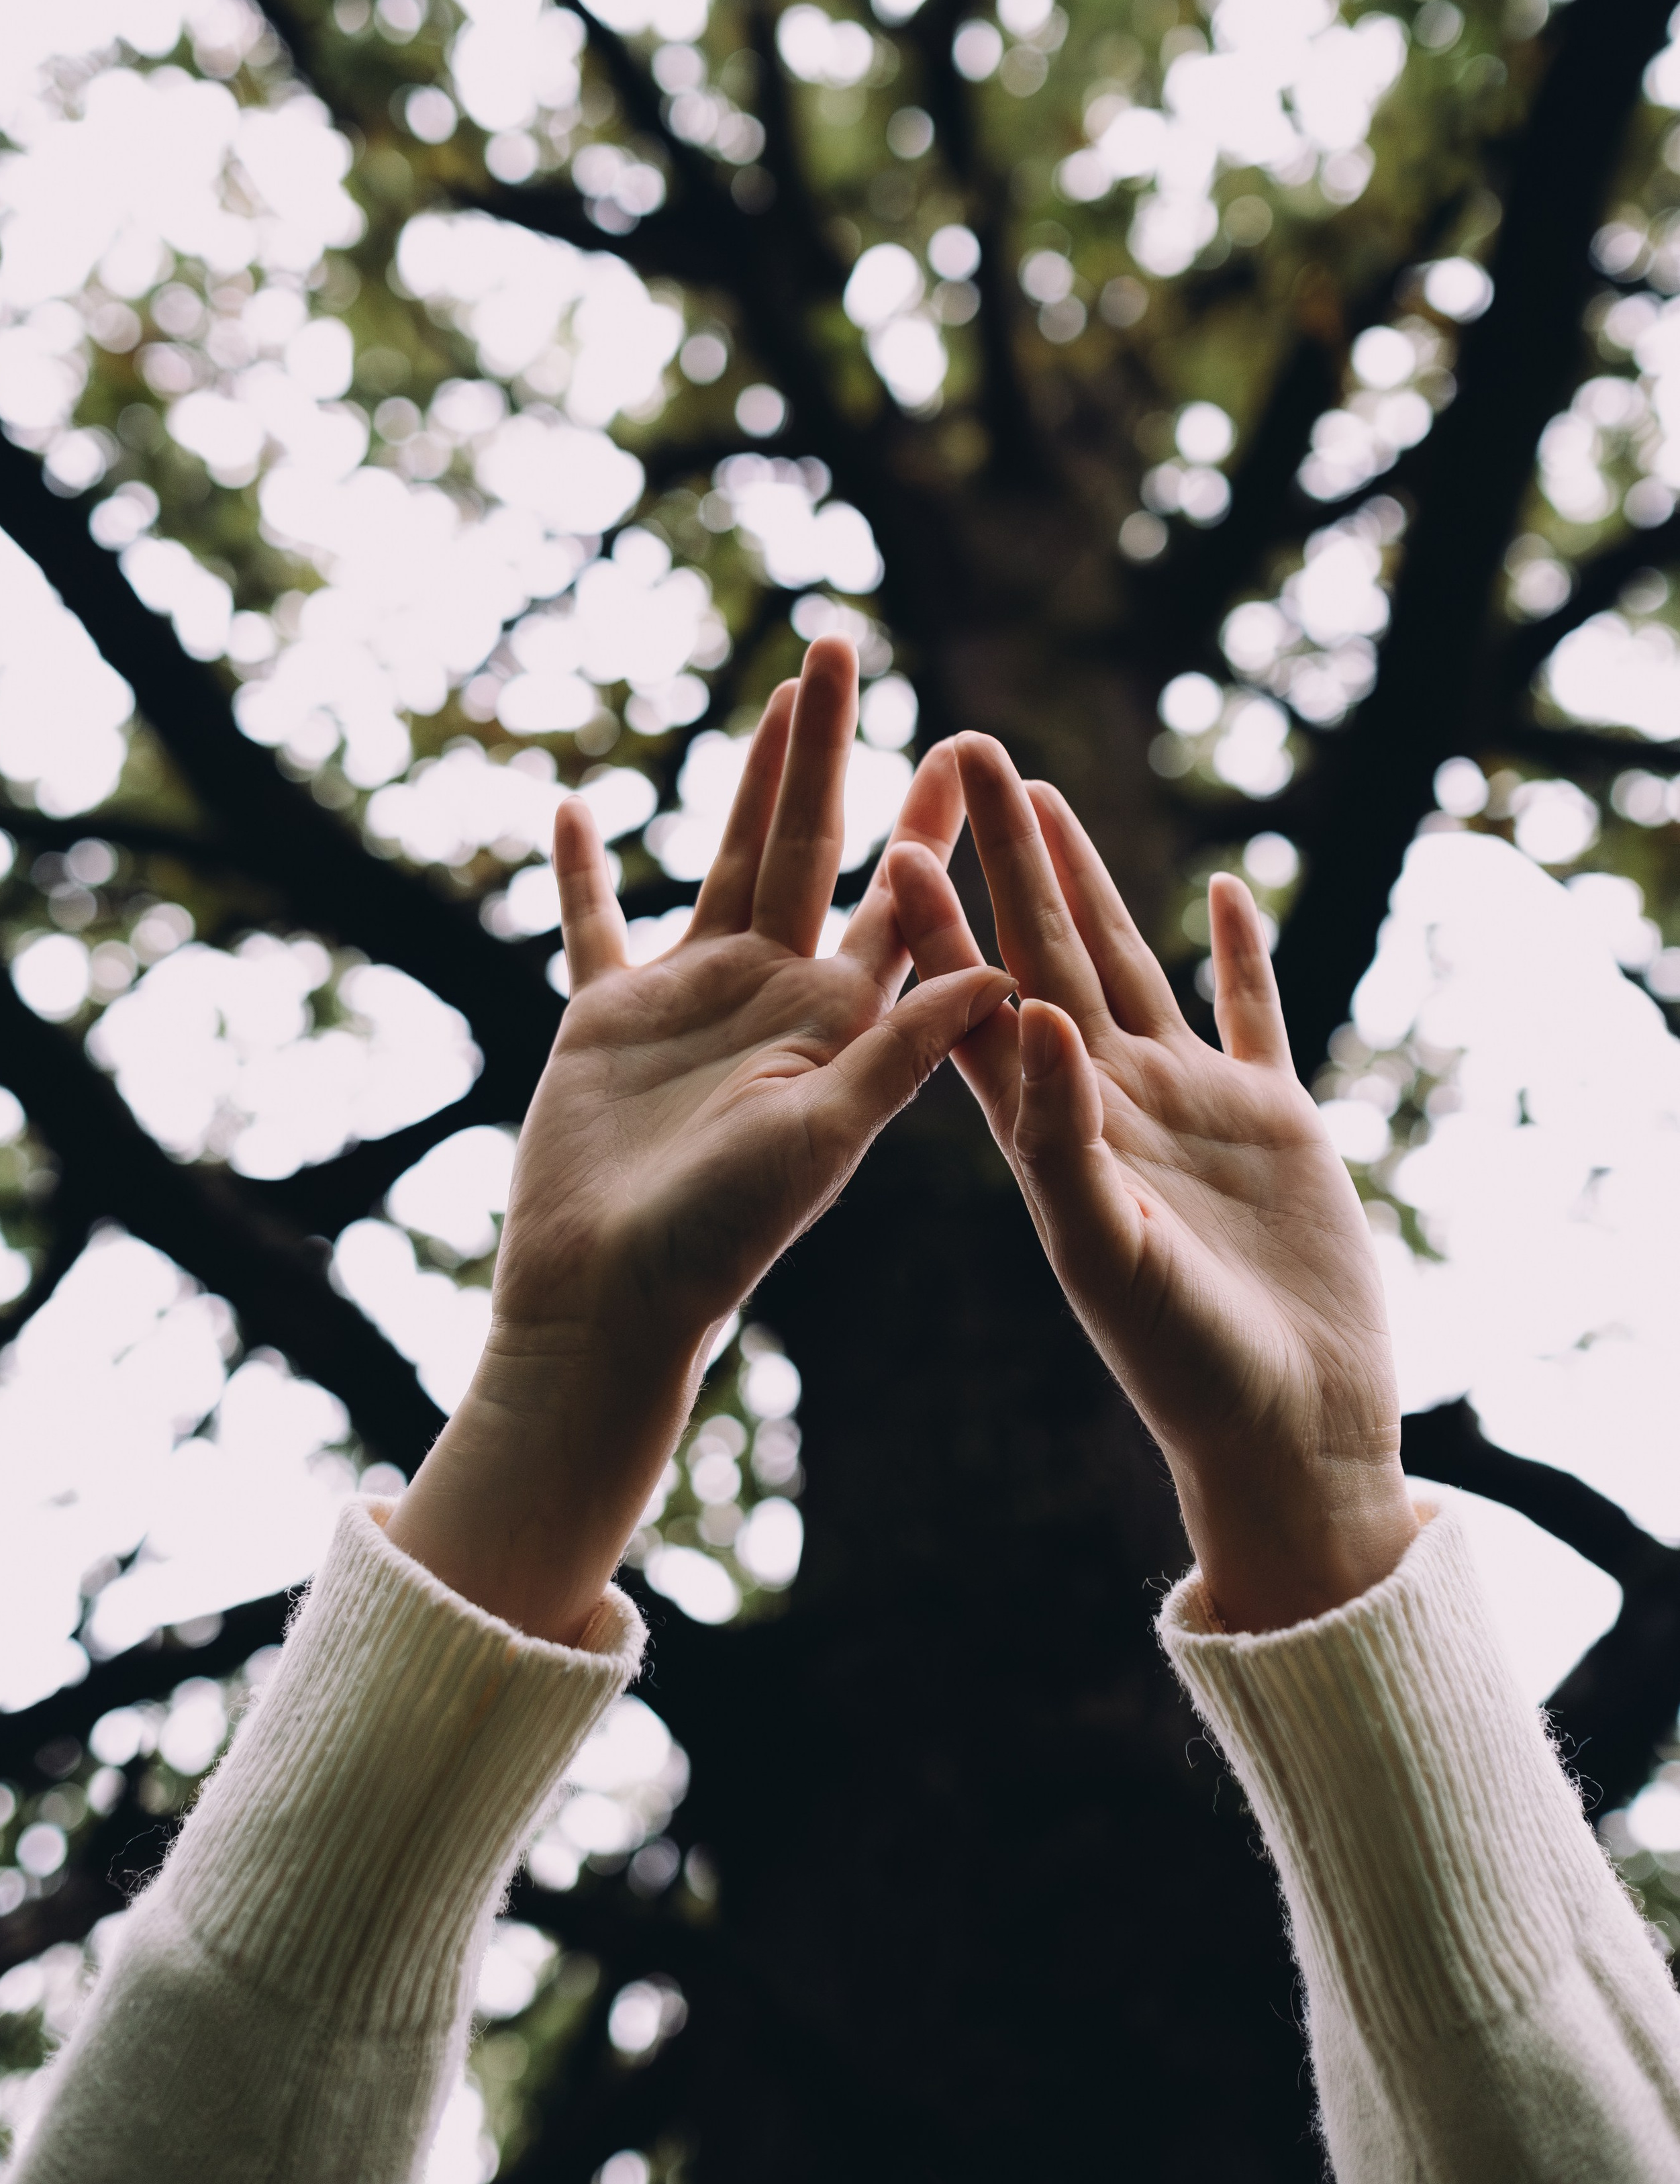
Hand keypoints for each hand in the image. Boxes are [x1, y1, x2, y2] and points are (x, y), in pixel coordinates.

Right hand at [387, 644, 1010, 1641]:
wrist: (612, 1301)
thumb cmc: (723, 1238)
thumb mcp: (825, 1139)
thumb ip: (902, 1055)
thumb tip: (1007, 977)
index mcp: (839, 1022)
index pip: (901, 900)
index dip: (930, 821)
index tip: (969, 742)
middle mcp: (776, 995)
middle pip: (808, 843)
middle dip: (830, 748)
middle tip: (846, 647)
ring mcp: (693, 1000)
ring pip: (723, 857)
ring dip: (747, 777)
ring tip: (775, 697)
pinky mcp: (609, 1017)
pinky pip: (595, 925)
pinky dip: (583, 871)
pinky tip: (576, 806)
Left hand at [886, 736, 1415, 1631]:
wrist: (1287, 1433)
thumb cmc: (1186, 1366)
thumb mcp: (1106, 1250)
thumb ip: (1064, 1135)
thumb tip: (1032, 1011)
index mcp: (1044, 1133)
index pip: (970, 1003)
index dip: (935, 919)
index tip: (896, 832)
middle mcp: (1101, 1103)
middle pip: (1042, 950)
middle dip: (1006, 854)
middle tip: (968, 750)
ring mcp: (1185, 1106)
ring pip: (1127, 963)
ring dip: (1090, 879)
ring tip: (1052, 795)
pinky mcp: (1268, 1121)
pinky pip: (1249, 1014)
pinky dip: (1238, 955)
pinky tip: (1224, 891)